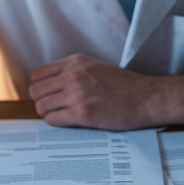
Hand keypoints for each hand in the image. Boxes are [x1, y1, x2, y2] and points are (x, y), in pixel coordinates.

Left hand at [29, 54, 183, 130]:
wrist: (148, 97)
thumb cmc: (124, 85)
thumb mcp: (95, 67)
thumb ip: (72, 73)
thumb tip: (50, 87)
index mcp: (75, 62)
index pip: (37, 75)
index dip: (40, 88)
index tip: (48, 95)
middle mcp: (74, 75)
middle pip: (36, 92)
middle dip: (42, 102)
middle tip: (54, 108)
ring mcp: (78, 94)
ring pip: (42, 107)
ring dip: (49, 114)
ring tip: (62, 115)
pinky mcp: (84, 113)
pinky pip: (54, 120)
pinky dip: (57, 123)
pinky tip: (69, 121)